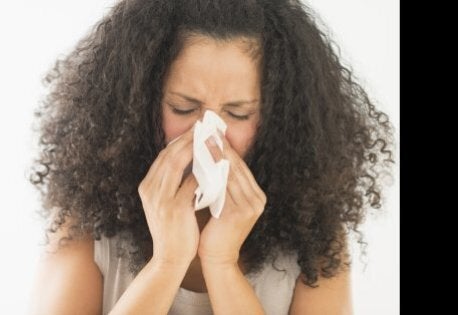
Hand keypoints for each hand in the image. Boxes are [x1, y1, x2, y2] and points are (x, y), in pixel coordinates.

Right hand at [138, 126, 199, 267]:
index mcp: (146, 187)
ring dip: (194, 149)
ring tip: (209, 140)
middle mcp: (150, 190)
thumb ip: (170, 184)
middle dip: (187, 139)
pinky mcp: (175, 208)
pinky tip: (215, 165)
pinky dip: (203, 172)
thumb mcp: (164, 204)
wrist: (169, 258)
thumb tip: (189, 160)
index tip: (194, 131)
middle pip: (169, 155)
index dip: (178, 142)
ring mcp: (161, 199)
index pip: (162, 157)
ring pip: (177, 164)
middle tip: (204, 128)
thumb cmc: (172, 230)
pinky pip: (191, 183)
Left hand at [198, 136, 266, 266]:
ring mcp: (251, 205)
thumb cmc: (215, 230)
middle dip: (220, 146)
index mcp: (255, 195)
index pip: (238, 165)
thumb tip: (208, 155)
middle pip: (237, 166)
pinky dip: (212, 172)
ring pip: (230, 173)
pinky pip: (224, 186)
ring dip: (215, 155)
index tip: (210, 132)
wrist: (217, 258)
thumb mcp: (221, 202)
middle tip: (205, 130)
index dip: (224, 147)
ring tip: (201, 141)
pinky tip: (200, 162)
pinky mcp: (241, 212)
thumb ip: (221, 183)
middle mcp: (258, 199)